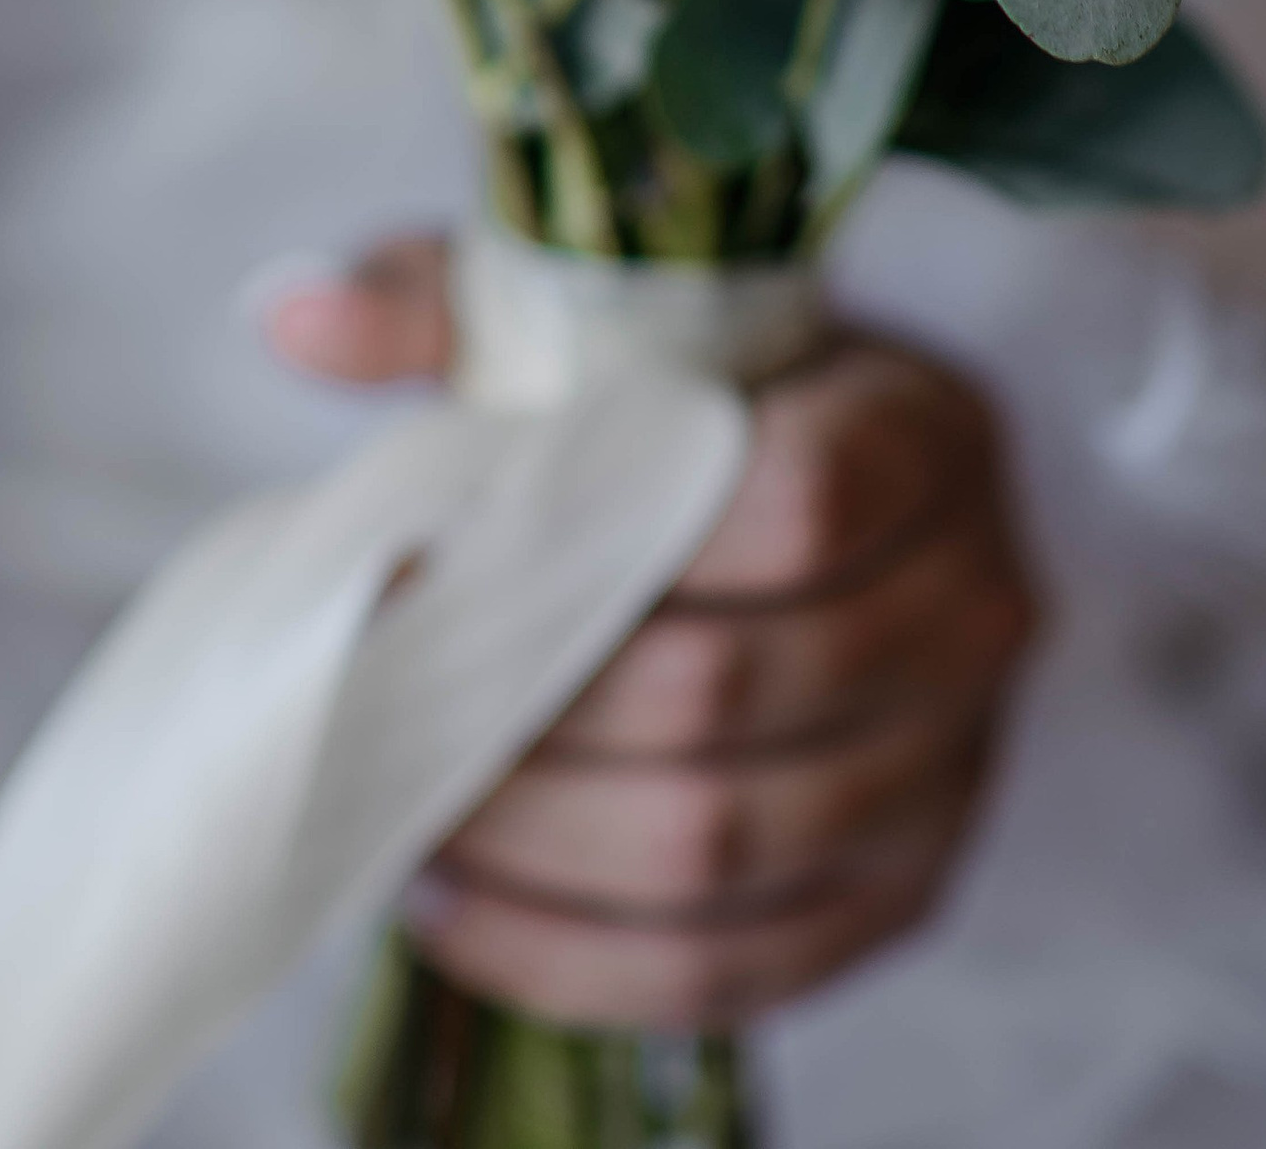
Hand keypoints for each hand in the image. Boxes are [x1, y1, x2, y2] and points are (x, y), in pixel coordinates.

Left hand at [267, 239, 1038, 1027]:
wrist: (831, 500)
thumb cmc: (695, 392)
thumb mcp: (593, 308)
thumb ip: (450, 299)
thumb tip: (291, 317)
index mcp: (920, 431)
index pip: (790, 501)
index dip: (601, 539)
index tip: (437, 558)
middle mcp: (974, 600)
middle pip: (732, 688)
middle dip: (530, 709)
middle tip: (384, 701)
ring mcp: (954, 763)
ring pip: (728, 846)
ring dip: (536, 845)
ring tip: (401, 805)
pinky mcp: (904, 890)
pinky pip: (738, 967)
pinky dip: (577, 957)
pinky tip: (455, 905)